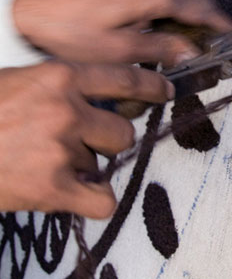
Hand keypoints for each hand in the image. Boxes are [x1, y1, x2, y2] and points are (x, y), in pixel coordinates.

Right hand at [0, 60, 173, 217]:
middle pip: (123, 130)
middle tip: (78, 144)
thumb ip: (58, 86)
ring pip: (107, 162)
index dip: (150, 86)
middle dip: (107, 140)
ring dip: (87, 167)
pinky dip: (93, 202)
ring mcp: (61, 148)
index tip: (165, 90)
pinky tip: (74, 195)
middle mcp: (66, 108)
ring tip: (52, 164)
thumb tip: (93, 100)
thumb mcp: (19, 80)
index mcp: (59, 76)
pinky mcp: (52, 187)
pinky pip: (102, 200)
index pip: (124, 78)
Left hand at [12, 0, 231, 64]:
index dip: (219, 23)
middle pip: (187, 3)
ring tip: (186, 51)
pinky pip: (154, 3)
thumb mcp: (120, 51)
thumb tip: (190, 53)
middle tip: (211, 50)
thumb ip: (161, 51)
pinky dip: (164, 20)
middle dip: (203, 26)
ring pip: (171, 3)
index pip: (198, 7)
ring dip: (182, 25)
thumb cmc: (71, 32)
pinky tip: (158, 40)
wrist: (32, 17)